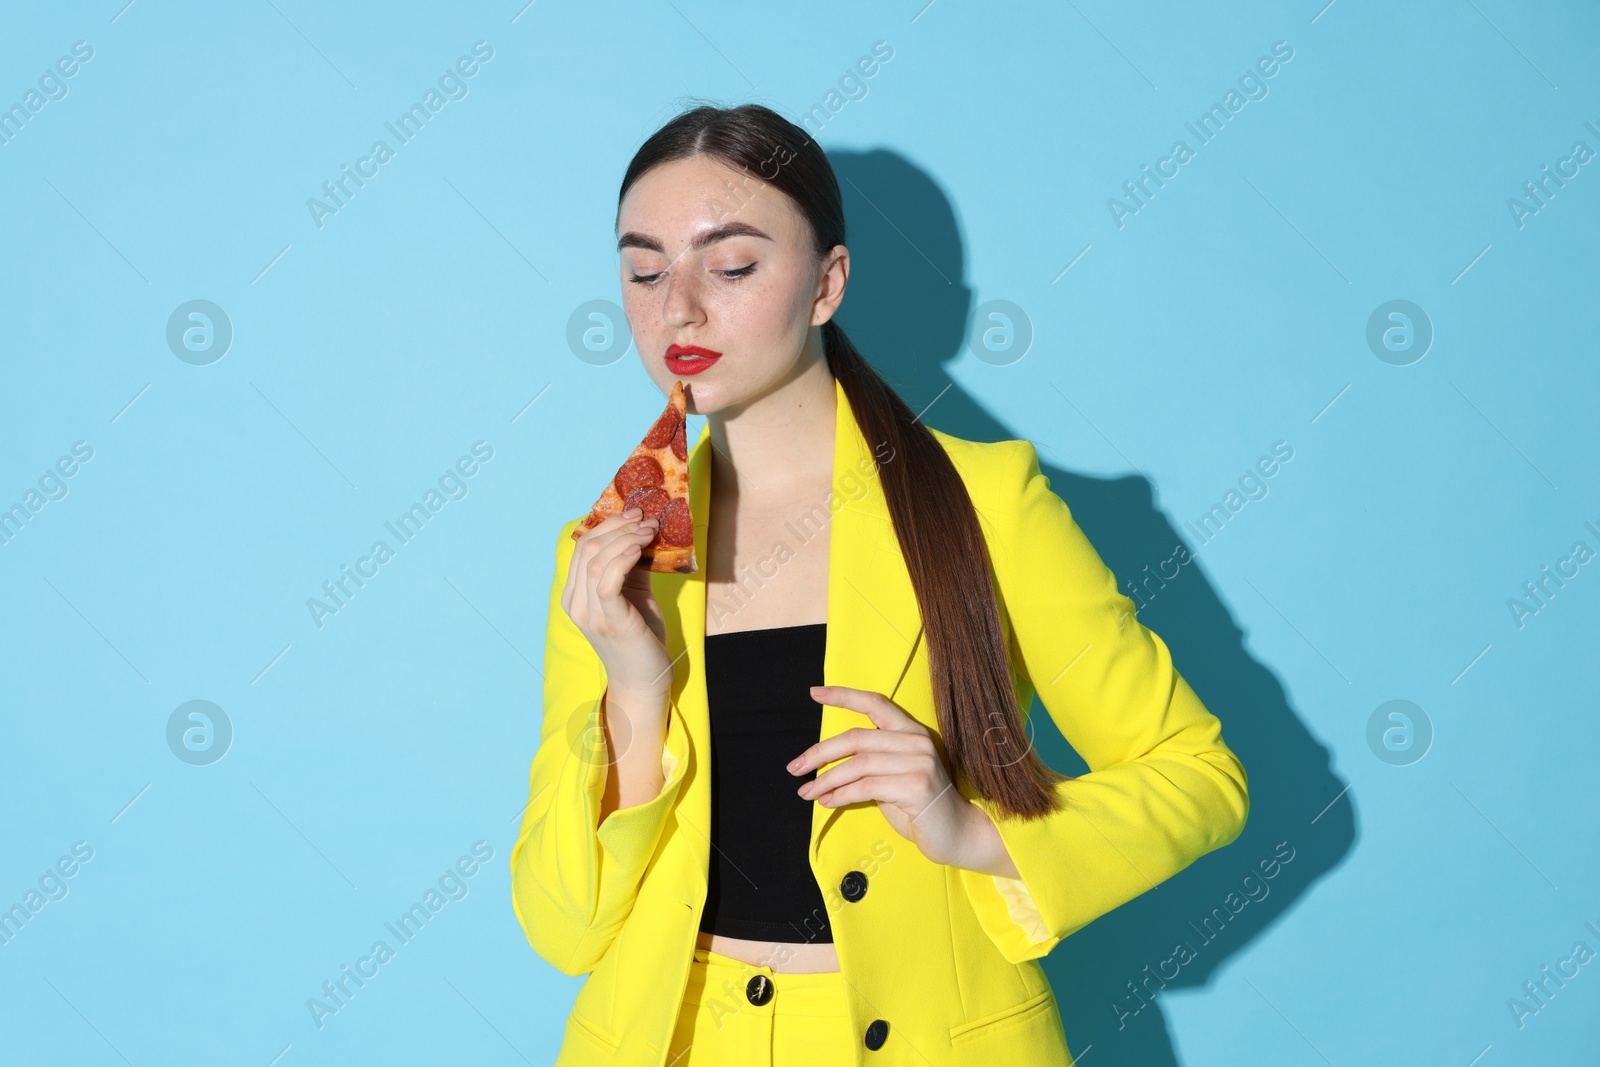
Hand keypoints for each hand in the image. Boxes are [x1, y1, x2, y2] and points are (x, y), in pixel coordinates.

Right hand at [561, 508, 671, 693]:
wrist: (644, 682)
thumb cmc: (640, 638)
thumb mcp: (634, 596)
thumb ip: (631, 568)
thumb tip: (641, 533)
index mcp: (575, 595)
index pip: (582, 548)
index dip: (607, 525)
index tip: (634, 513)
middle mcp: (575, 603)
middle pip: (587, 548)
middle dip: (618, 527)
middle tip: (646, 518)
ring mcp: (589, 614)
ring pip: (595, 560)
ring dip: (625, 538)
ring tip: (650, 530)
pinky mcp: (610, 621)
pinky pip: (607, 581)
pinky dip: (622, 559)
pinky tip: (639, 548)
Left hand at [790, 684, 985, 868]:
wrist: (957, 834)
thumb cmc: (919, 806)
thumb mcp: (892, 775)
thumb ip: (869, 762)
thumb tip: (823, 766)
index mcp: (911, 731)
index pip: (875, 702)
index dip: (843, 695)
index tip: (814, 693)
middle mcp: (916, 741)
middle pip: (856, 737)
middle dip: (819, 752)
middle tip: (795, 767)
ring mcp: (919, 762)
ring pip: (857, 764)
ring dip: (825, 780)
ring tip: (806, 792)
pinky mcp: (916, 786)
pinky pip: (866, 787)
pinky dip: (840, 795)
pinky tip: (827, 802)